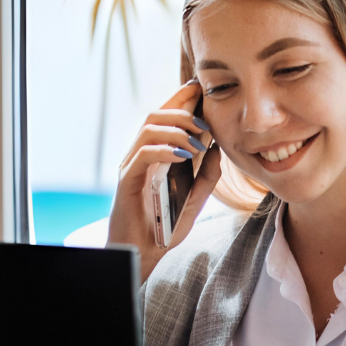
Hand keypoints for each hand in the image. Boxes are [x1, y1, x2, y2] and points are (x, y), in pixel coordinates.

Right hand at [107, 81, 221, 282]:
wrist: (143, 254)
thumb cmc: (164, 227)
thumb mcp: (194, 200)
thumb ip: (206, 176)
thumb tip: (218, 150)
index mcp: (156, 154)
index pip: (167, 117)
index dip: (183, 99)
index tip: (204, 91)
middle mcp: (141, 154)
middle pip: (156, 114)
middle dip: (184, 110)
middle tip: (207, 122)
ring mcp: (132, 165)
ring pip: (148, 128)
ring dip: (177, 129)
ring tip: (199, 142)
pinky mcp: (127, 179)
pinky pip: (143, 154)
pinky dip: (165, 149)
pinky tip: (184, 156)